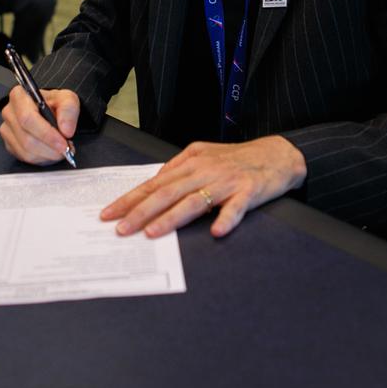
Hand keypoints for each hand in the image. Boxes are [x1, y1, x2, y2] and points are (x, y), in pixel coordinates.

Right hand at [0, 85, 79, 165]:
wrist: (50, 110)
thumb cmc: (54, 103)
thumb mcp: (67, 98)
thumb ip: (68, 110)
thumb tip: (65, 130)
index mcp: (20, 96)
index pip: (28, 118)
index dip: (46, 133)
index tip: (62, 142)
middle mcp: (9, 112)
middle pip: (27, 138)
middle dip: (49, 147)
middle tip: (66, 148)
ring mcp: (7, 129)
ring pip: (26, 151)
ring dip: (47, 154)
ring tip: (60, 150)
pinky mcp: (9, 144)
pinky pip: (24, 157)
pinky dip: (41, 158)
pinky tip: (50, 151)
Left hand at [100, 137, 307, 239]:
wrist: (277, 154)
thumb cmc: (238, 158)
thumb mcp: (204, 154)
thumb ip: (179, 166)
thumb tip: (157, 181)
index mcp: (192, 162)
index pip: (154, 183)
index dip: (130, 199)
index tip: (109, 213)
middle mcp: (205, 170)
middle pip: (167, 193)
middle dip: (141, 212)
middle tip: (121, 229)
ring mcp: (227, 182)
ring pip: (194, 201)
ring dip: (172, 218)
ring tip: (152, 233)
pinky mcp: (249, 192)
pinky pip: (236, 208)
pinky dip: (227, 219)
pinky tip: (216, 232)